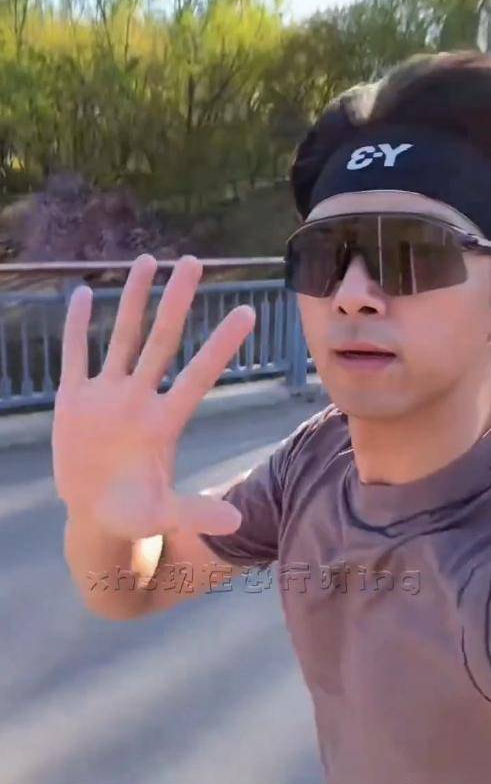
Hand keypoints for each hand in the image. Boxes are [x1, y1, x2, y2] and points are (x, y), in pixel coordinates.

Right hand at [52, 254, 255, 539]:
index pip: (198, 375)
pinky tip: (81, 293)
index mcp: (164, 423)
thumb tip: (236, 522)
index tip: (248, 311)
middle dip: (177, 301)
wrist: (94, 514)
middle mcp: (140, 400)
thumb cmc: (134, 515)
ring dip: (132, 299)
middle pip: (162, 340)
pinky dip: (76, 326)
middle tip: (194, 262)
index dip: (221, 345)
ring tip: (148, 260)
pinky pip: (75, 356)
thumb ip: (195, 512)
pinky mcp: (75, 399)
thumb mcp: (161, 515)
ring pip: (122, 337)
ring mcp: (107, 396)